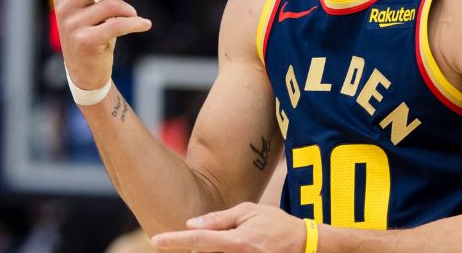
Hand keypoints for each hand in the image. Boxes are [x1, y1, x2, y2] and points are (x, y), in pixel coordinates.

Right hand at [53, 0, 147, 93]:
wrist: (88, 73)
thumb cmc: (93, 34)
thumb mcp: (97, 7)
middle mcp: (65, 9)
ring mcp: (72, 26)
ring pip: (112, 5)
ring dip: (130, 10)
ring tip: (134, 17)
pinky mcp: (84, 41)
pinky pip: (117, 24)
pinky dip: (136, 23)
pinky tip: (145, 24)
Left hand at [151, 203, 306, 252]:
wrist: (305, 246)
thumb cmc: (276, 224)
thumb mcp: (249, 212)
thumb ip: (220, 219)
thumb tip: (191, 223)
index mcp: (237, 241)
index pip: (198, 240)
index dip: (175, 241)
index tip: (156, 240)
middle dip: (197, 246)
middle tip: (212, 237)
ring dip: (211, 250)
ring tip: (239, 238)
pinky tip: (234, 245)